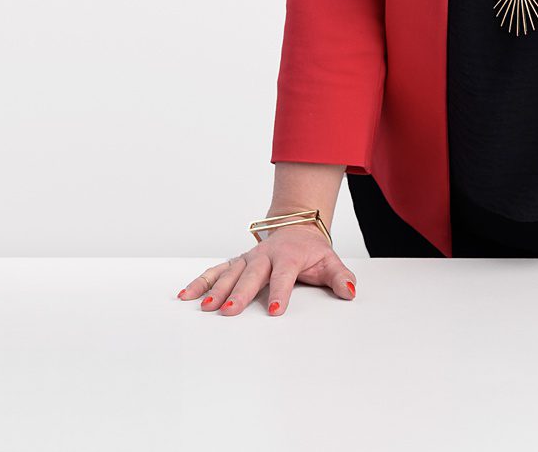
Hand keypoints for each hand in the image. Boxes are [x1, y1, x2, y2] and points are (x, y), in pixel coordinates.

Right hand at [176, 224, 358, 316]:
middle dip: (240, 292)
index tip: (276, 310)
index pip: (284, 276)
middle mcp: (265, 256)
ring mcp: (248, 258)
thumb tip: (350, 292)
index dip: (281, 292)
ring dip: (216, 289)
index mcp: (288, 256)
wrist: (296, 227)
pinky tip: (187, 295)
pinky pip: (216, 270)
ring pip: (230, 273)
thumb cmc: (312, 251)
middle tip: (230, 310)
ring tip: (206, 307)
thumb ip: (341, 278)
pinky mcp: (236, 262)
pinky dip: (201, 281)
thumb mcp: (330, 261)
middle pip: (252, 275)